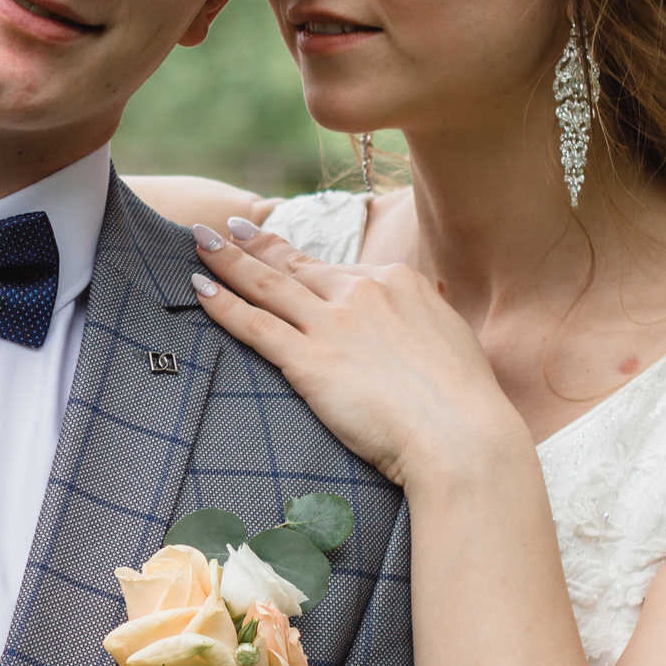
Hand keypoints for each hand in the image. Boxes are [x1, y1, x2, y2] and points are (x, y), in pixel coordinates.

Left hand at [187, 222, 524, 486]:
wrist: (462, 437)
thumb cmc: (466, 404)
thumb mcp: (450, 340)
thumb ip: (422, 324)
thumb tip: (416, 327)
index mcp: (400, 282)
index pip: (339, 271)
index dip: (303, 263)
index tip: (280, 253)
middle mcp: (364, 292)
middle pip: (295, 266)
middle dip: (255, 245)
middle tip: (227, 229)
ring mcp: (334, 324)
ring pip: (267, 284)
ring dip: (228, 260)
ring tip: (200, 241)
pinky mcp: (311, 360)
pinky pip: (255, 324)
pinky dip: (222, 304)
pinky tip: (199, 288)